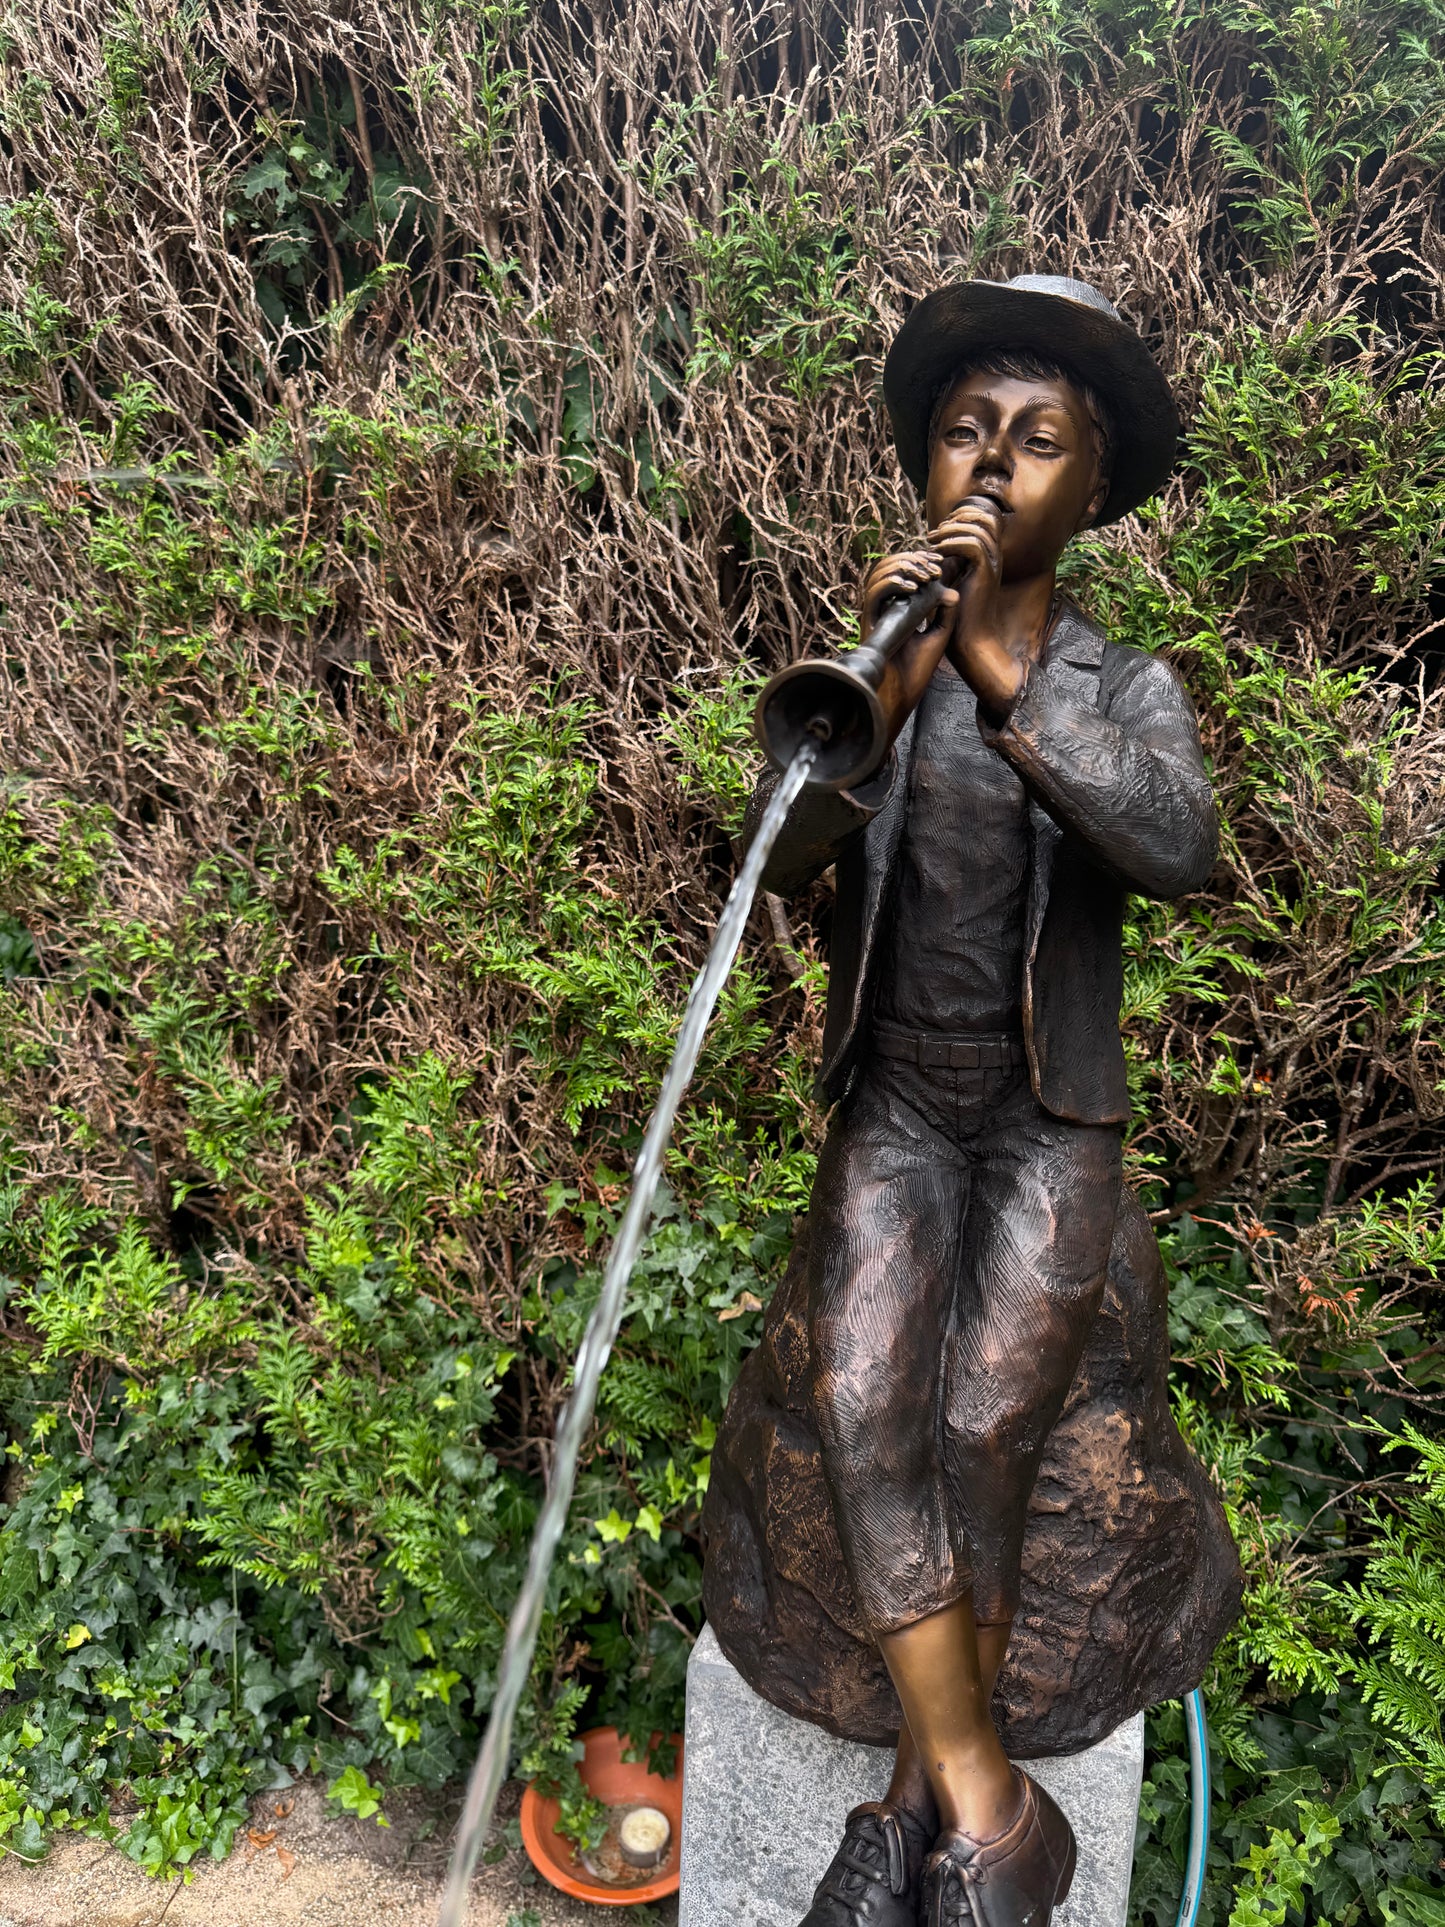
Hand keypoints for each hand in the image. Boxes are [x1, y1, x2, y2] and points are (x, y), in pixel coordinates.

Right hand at [858, 547, 960, 724]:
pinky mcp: (868, 622)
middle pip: (889, 566)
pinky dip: (892, 583)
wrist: (901, 694)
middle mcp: (883, 606)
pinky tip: (913, 588)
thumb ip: (946, 612)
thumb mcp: (939, 635)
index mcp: (899, 607)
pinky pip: (873, 592)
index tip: (940, 563)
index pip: (904, 572)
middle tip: (935, 566)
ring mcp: (875, 613)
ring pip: (878, 573)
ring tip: (926, 575)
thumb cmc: (917, 671)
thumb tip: (951, 589)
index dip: (919, 561)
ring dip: (903, 567)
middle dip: (912, 559)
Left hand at [927, 499, 1024, 715]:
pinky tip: (938, 553)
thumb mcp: (950, 584)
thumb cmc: (957, 619)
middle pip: (984, 517)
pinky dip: (953, 544)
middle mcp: (993, 558)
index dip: (961, 517)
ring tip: (932, 542)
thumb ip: (947, 564)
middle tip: (934, 534)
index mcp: (987, 558)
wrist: (970, 643)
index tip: (937, 532)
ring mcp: (991, 565)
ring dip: (952, 530)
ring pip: (978, 527)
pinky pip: (973, 545)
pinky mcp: (985, 575)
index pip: (983, 520)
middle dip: (957, 517)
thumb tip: (931, 550)